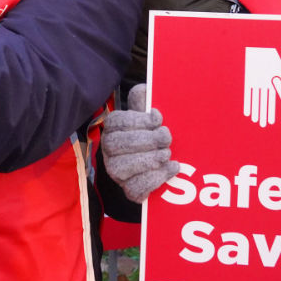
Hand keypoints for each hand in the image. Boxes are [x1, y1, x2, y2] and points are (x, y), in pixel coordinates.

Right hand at [101, 83, 179, 202]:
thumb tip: (145, 90)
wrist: (158, 159)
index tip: (158, 119)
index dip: (138, 120)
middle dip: (145, 140)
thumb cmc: (152, 132)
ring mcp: (117, 172)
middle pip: (116, 145)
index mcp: (112, 128)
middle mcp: (108, 150)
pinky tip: (172, 167)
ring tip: (166, 154)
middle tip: (166, 137)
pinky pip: (135, 189)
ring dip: (148, 160)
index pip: (116, 122)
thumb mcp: (147, 113)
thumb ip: (144, 100)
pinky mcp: (129, 190)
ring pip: (121, 169)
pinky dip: (156, 179)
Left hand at [243, 47, 280, 125]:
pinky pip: (249, 93)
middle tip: (262, 125)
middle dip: (263, 114)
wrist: (261, 51)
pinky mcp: (249, 80)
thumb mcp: (279, 71)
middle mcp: (263, 87)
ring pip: (255, 100)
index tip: (271, 122)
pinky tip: (246, 111)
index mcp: (272, 86)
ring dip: (255, 110)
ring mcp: (256, 84)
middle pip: (263, 103)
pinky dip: (248, 102)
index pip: (271, 102)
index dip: (270, 112)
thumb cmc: (272, 60)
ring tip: (255, 120)